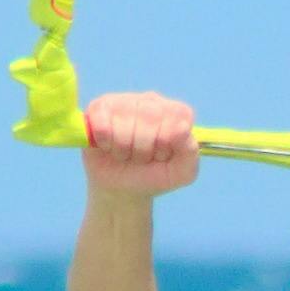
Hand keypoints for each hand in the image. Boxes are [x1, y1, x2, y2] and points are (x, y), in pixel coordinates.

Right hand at [83, 92, 200, 200]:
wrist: (122, 189)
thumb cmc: (153, 176)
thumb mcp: (181, 173)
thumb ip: (190, 153)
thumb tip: (182, 129)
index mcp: (176, 113)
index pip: (177, 118)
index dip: (167, 145)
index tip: (162, 155)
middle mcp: (152, 101)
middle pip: (150, 118)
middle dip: (144, 150)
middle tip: (141, 157)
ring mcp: (125, 101)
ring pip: (125, 124)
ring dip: (124, 150)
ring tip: (125, 154)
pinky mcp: (99, 108)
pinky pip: (102, 125)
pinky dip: (106, 143)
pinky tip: (108, 146)